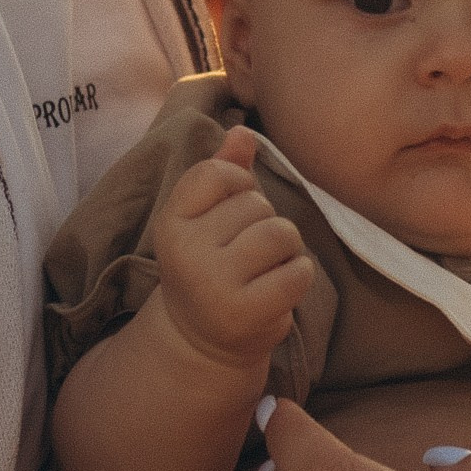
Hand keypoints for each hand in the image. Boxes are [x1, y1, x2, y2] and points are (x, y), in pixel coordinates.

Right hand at [151, 129, 313, 373]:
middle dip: (266, 223)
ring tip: (266, 268)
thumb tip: (243, 130)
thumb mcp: (207, 219)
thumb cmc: (212, 266)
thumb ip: (225, 173)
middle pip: (256, 204)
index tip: (232, 213)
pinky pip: (299, 271)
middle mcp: (186, 252)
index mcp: (171, 222)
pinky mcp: (247, 312)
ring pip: (281, 233)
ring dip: (287, 248)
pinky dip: (299, 276)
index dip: (240, 186)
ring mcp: (214, 283)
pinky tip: (278, 290)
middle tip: (248, 255)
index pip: (217, 172)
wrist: (204, 340)